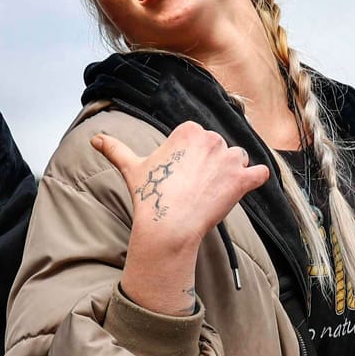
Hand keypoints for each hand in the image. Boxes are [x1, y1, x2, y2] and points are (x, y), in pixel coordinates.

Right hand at [92, 122, 268, 315]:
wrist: (168, 225)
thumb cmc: (150, 195)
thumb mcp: (132, 168)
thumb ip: (115, 149)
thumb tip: (94, 139)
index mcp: (188, 130)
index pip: (198, 139)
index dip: (191, 158)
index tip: (181, 175)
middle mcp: (212, 138)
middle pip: (218, 148)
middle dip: (210, 166)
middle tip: (193, 188)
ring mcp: (230, 158)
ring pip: (238, 159)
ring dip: (230, 172)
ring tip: (212, 192)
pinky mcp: (243, 179)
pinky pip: (260, 172)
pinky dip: (257, 178)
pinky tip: (248, 185)